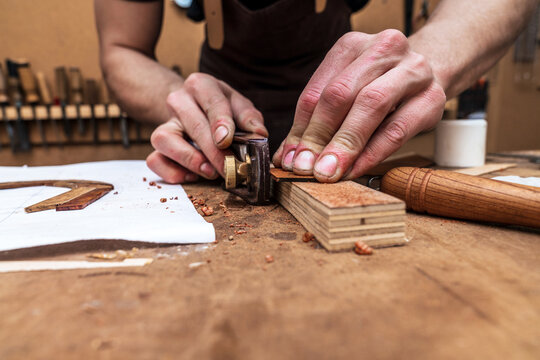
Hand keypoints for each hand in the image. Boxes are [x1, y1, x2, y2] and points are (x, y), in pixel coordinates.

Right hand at [146, 73, 267, 182]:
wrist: (196, 108)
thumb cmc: (222, 109)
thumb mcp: (239, 106)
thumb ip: (250, 118)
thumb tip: (259, 134)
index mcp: (201, 85)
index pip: (211, 101)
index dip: (220, 122)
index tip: (227, 140)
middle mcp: (179, 100)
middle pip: (193, 125)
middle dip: (212, 151)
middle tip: (229, 167)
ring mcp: (166, 122)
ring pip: (164, 139)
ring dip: (188, 159)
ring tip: (209, 172)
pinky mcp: (159, 144)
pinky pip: (155, 160)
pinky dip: (172, 171)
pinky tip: (192, 176)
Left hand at [273, 30, 445, 181]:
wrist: (432, 71)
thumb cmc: (379, 87)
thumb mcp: (348, 93)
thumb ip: (318, 122)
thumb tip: (289, 157)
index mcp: (352, 45)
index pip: (318, 91)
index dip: (300, 128)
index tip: (289, 159)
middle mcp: (383, 49)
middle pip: (341, 94)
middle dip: (319, 135)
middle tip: (305, 168)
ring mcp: (413, 70)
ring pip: (371, 106)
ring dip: (345, 145)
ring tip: (328, 172)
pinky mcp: (432, 98)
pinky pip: (397, 129)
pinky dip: (372, 154)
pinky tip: (355, 170)